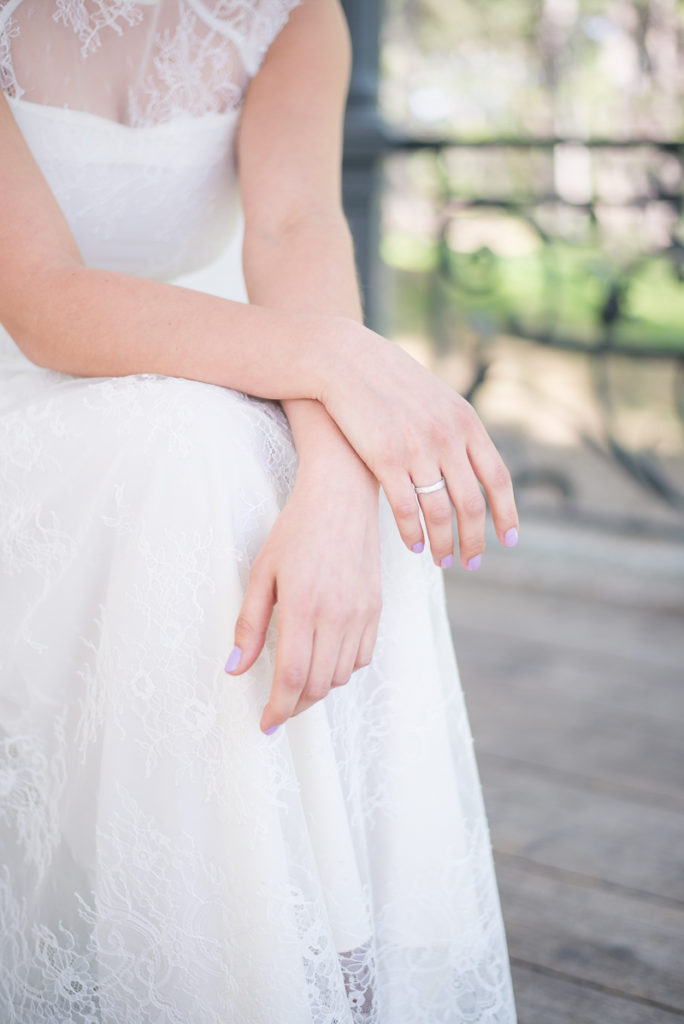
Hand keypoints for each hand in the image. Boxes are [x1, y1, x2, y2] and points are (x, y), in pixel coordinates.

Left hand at [225, 453, 381, 733]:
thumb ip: (249, 623)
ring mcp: (360, 613)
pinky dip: (341, 669)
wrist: (342, 498)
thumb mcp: (261, 572)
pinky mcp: (375, 608)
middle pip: (318, 685)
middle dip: (294, 705)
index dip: (278, 709)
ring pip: (340, 675)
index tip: (265, 723)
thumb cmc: (295, 530)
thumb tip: (235, 669)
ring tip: (297, 683)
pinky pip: (362, 657)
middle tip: (276, 708)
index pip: (293, 678)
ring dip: (317, 689)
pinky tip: (324, 659)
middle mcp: (337, 616)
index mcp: (304, 607)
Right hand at [318, 321, 518, 569]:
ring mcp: (417, 448)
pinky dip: (412, 533)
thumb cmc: (391, 382)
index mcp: (466, 422)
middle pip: (471, 503)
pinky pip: (405, 508)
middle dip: (474, 539)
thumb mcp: (437, 399)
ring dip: (443, 543)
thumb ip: (458, 430)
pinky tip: (413, 546)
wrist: (346, 361)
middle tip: (471, 561)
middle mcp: (447, 437)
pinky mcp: (385, 458)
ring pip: (439, 512)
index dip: (506, 513)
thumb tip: (474, 465)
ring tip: (442, 561)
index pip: (497, 478)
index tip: (508, 539)